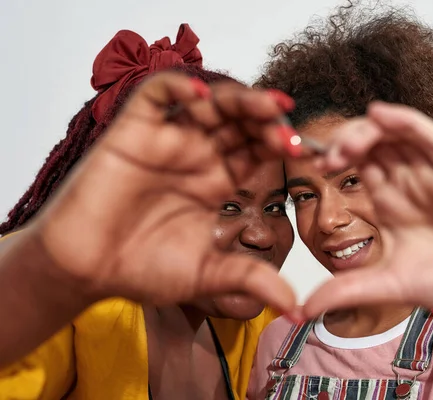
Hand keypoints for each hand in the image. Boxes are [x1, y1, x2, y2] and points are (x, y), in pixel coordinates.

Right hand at [28, 72, 296, 312]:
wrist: (87, 270)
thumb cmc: (143, 269)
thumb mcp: (208, 274)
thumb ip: (251, 281)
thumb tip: (296, 308)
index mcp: (219, 182)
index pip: (258, 151)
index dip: (282, 147)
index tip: (307, 154)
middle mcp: (198, 156)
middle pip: (241, 122)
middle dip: (267, 120)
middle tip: (288, 128)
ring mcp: (169, 140)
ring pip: (210, 103)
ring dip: (240, 99)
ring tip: (265, 107)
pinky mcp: (134, 130)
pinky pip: (158, 95)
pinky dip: (179, 87)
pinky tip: (202, 97)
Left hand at [303, 102, 432, 320]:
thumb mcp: (389, 284)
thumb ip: (347, 290)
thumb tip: (304, 310)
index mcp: (390, 200)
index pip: (358, 164)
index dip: (334, 157)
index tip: (316, 166)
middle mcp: (408, 181)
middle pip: (372, 143)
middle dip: (346, 141)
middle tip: (330, 157)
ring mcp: (432, 174)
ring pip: (396, 134)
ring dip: (369, 131)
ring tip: (349, 145)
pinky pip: (429, 137)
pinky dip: (405, 122)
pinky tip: (381, 114)